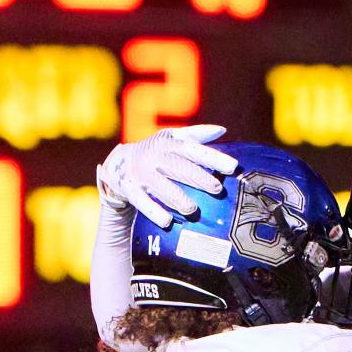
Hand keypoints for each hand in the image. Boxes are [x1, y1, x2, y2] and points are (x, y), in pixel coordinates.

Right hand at [96, 124, 237, 228]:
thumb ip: (196, 135)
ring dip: (177, 197)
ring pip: (160, 186)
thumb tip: (222, 130)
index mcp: (168, 143)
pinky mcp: (130, 189)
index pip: (193, 149)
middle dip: (198, 177)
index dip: (213, 158)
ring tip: (192, 209)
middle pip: (178, 166)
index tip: (232, 167)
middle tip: (216, 189)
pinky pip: (142, 202)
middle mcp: (155, 156)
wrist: (118, 163)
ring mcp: (141, 173)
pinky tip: (167, 222)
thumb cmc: (155, 152)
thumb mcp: (172, 139)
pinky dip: (154, 211)